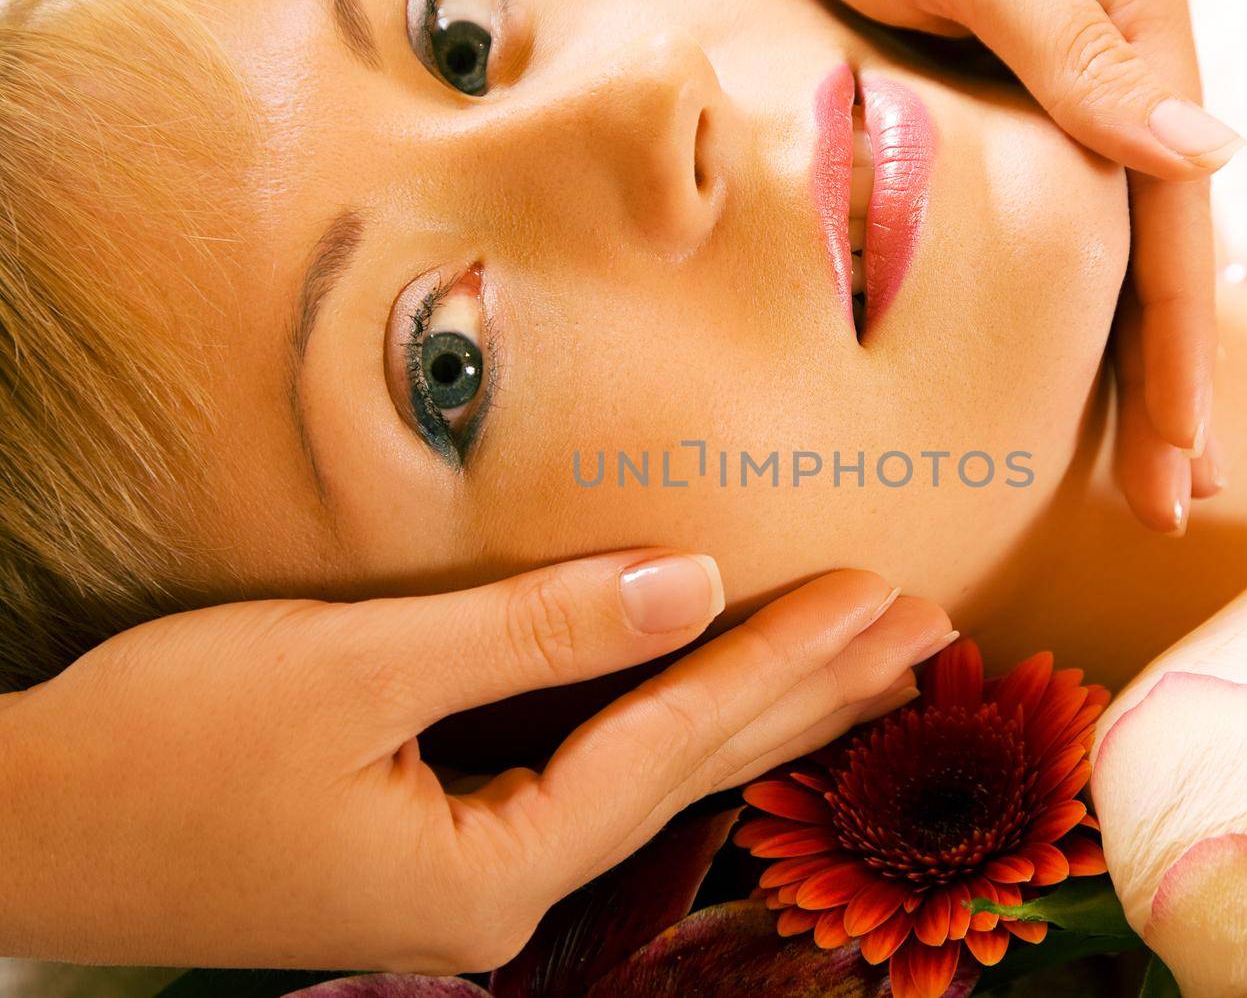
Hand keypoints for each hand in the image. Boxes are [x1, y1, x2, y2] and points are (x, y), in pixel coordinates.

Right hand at [0, 550, 951, 972]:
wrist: (28, 826)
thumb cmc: (163, 751)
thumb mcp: (348, 672)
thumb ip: (528, 632)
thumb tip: (680, 582)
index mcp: (492, 872)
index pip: (672, 745)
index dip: (780, 661)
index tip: (880, 594)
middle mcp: (504, 893)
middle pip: (695, 773)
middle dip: (813, 695)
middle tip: (928, 632)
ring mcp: (474, 877)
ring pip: (657, 777)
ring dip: (765, 711)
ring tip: (874, 670)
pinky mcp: (441, 843)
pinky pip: (596, 774)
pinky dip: (675, 722)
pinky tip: (717, 696)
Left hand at [743, 0, 1232, 530]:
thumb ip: (1087, 56)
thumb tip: (1215, 152)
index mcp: (1139, 17)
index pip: (1176, 218)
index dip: (1181, 349)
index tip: (1183, 458)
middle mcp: (1116, 57)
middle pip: (1155, 247)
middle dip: (1164, 379)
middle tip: (1167, 498)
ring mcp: (1056, 80)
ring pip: (1104, 243)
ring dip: (1117, 354)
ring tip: (1131, 456)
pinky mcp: (991, 95)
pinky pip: (1043, 216)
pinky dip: (1054, 298)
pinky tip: (1052, 359)